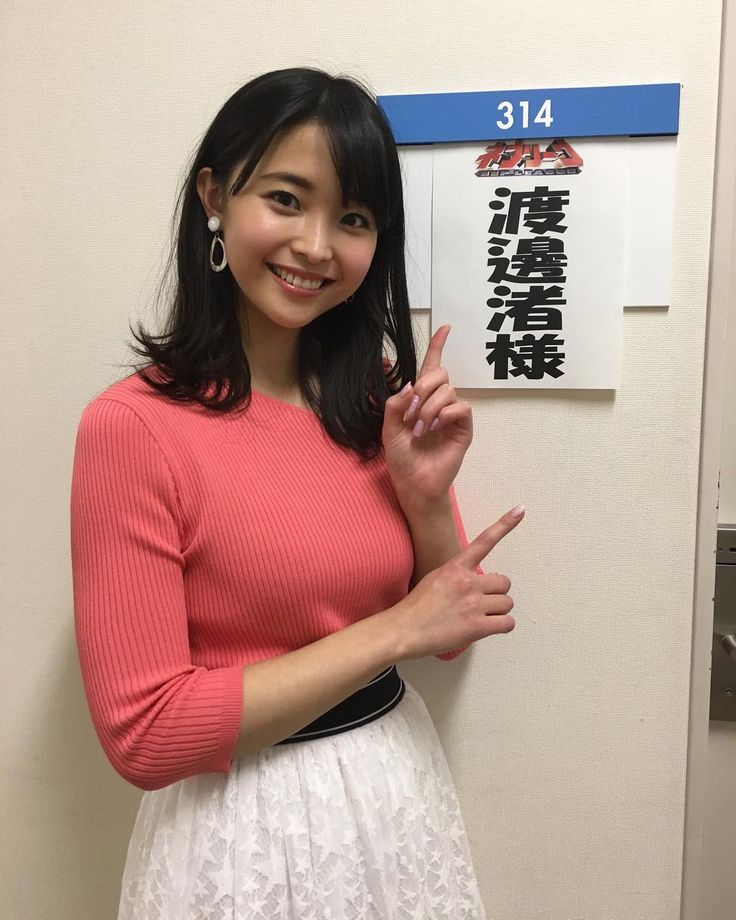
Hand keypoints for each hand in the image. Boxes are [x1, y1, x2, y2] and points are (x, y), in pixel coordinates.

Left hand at [382, 324, 471, 509]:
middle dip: (424, 387)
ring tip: (420, 429)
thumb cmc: (401, 457)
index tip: (445, 328)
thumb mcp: (388, 427)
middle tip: (411, 412)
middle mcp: (438, 403)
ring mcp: (452, 416)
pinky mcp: (463, 428)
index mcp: (420, 399)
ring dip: (429, 408)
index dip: (438, 347)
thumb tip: (412, 384)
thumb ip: (395, 403)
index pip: (431, 368)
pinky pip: (460, 407)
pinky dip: (444, 414)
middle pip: (440, 374)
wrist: (412, 482)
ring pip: (447, 391)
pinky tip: (435, 428)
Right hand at [390, 506, 523, 660]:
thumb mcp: (435, 578)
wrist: (403, 630)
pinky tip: (487, 627)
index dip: (504, 525)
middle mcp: (467, 582)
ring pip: (507, 603)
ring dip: (498, 611)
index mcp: (455, 567)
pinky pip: (508, 623)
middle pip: (504, 582)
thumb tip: (476, 582)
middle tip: (482, 603)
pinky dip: (502, 626)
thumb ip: (457, 575)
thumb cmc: (416, 608)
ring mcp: (474, 604)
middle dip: (497, 593)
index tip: (520, 510)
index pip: (484, 541)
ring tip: (479, 617)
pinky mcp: (478, 626)